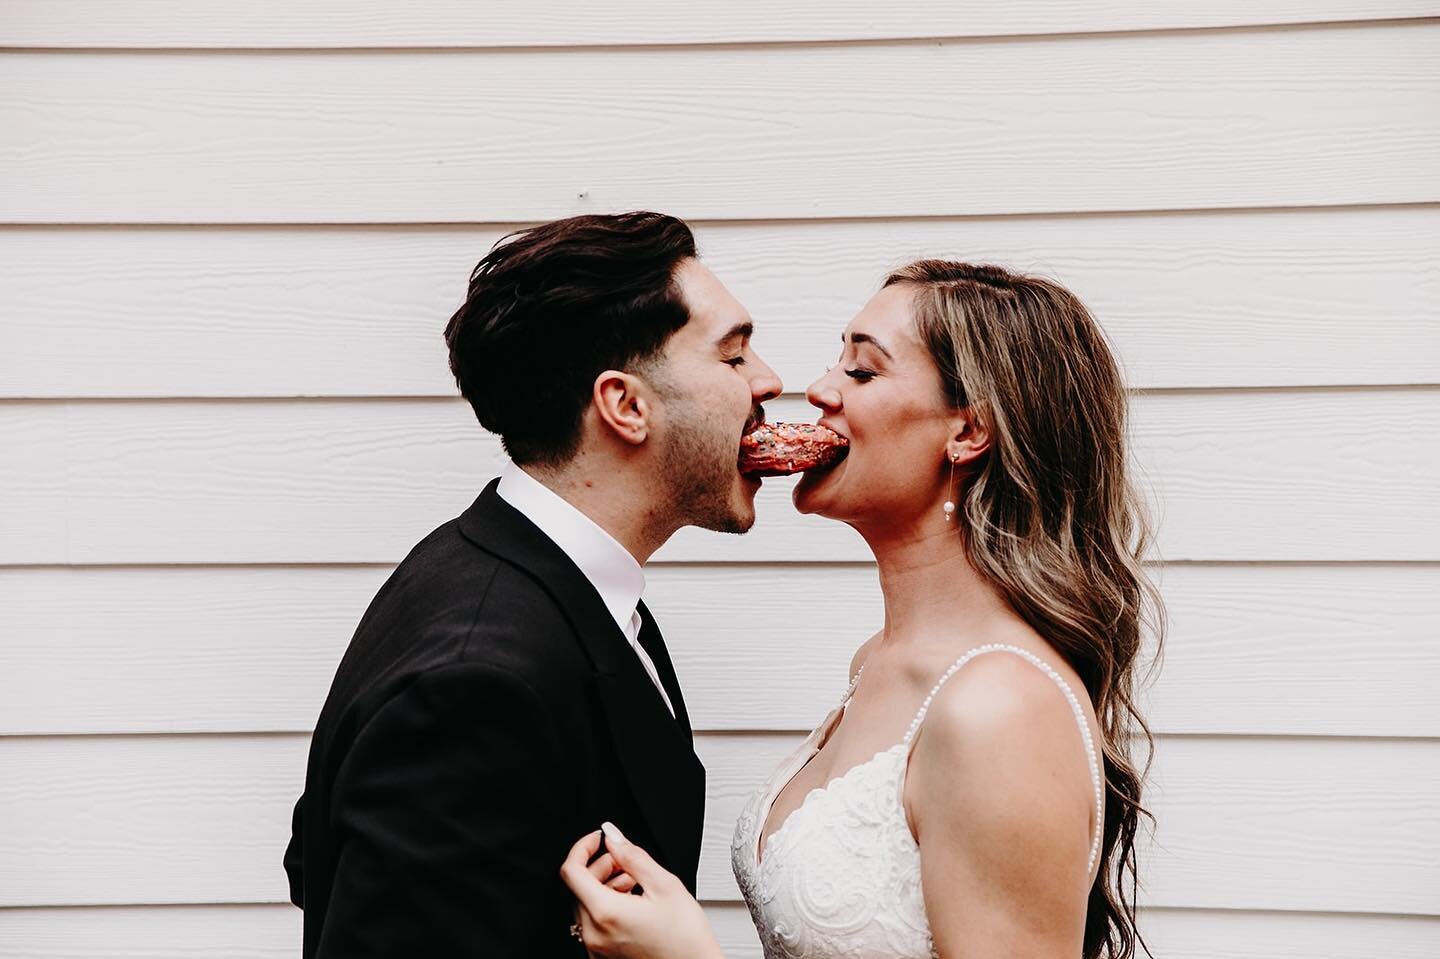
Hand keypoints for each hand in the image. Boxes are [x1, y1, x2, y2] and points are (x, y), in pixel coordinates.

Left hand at [560, 822, 723, 958]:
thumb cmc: (685, 937)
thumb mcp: (664, 884)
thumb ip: (632, 855)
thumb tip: (612, 835)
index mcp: (605, 913)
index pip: (571, 871)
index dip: (582, 848)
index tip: (598, 838)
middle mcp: (594, 934)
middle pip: (579, 887)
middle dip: (599, 866)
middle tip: (625, 860)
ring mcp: (596, 948)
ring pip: (585, 904)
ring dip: (604, 885)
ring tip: (634, 881)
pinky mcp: (603, 956)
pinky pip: (593, 924)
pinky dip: (605, 906)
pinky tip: (630, 901)